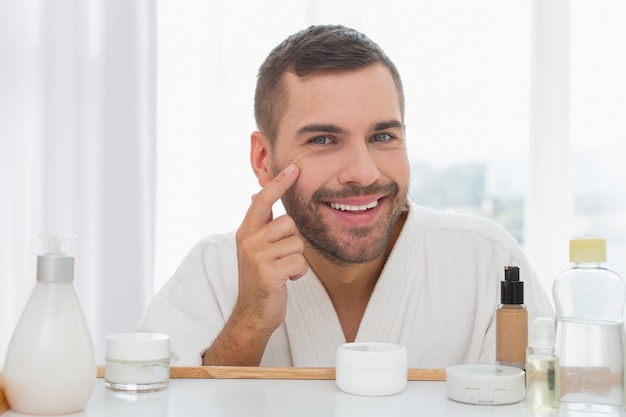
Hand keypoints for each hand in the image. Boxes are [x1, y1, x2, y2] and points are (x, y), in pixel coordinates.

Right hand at [235, 162, 307, 331]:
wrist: (252, 314)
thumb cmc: (260, 279)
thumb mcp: (254, 247)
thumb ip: (259, 223)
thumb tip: (256, 194)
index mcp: (246, 232)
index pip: (263, 200)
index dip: (279, 183)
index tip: (295, 167)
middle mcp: (248, 240)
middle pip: (289, 223)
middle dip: (294, 241)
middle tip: (281, 258)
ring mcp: (256, 256)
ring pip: (297, 243)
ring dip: (297, 259)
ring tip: (283, 271)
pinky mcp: (268, 272)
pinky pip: (299, 262)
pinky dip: (299, 273)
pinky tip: (286, 281)